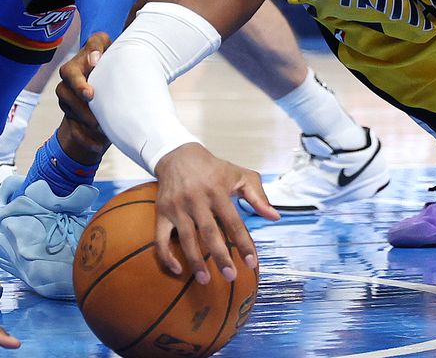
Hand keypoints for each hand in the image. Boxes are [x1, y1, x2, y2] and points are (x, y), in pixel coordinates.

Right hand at [56, 33, 109, 132]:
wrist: (108, 77)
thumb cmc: (107, 56)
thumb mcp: (104, 44)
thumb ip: (98, 46)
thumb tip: (94, 58)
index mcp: (74, 67)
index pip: (70, 75)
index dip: (78, 85)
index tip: (90, 95)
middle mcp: (68, 84)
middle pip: (66, 97)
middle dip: (81, 109)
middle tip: (96, 118)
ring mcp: (69, 102)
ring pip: (70, 114)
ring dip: (85, 123)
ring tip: (101, 129)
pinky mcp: (74, 117)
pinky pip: (75, 131)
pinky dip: (86, 140)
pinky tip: (98, 147)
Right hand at [152, 143, 277, 284]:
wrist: (177, 154)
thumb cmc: (213, 168)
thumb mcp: (239, 175)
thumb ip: (258, 196)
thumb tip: (275, 217)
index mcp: (218, 191)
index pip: (233, 222)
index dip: (243, 243)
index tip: (251, 263)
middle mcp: (196, 200)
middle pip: (210, 233)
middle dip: (220, 257)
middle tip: (231, 277)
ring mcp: (177, 207)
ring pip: (186, 239)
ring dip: (195, 261)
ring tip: (206, 281)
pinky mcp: (162, 213)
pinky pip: (160, 238)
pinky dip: (166, 256)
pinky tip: (177, 270)